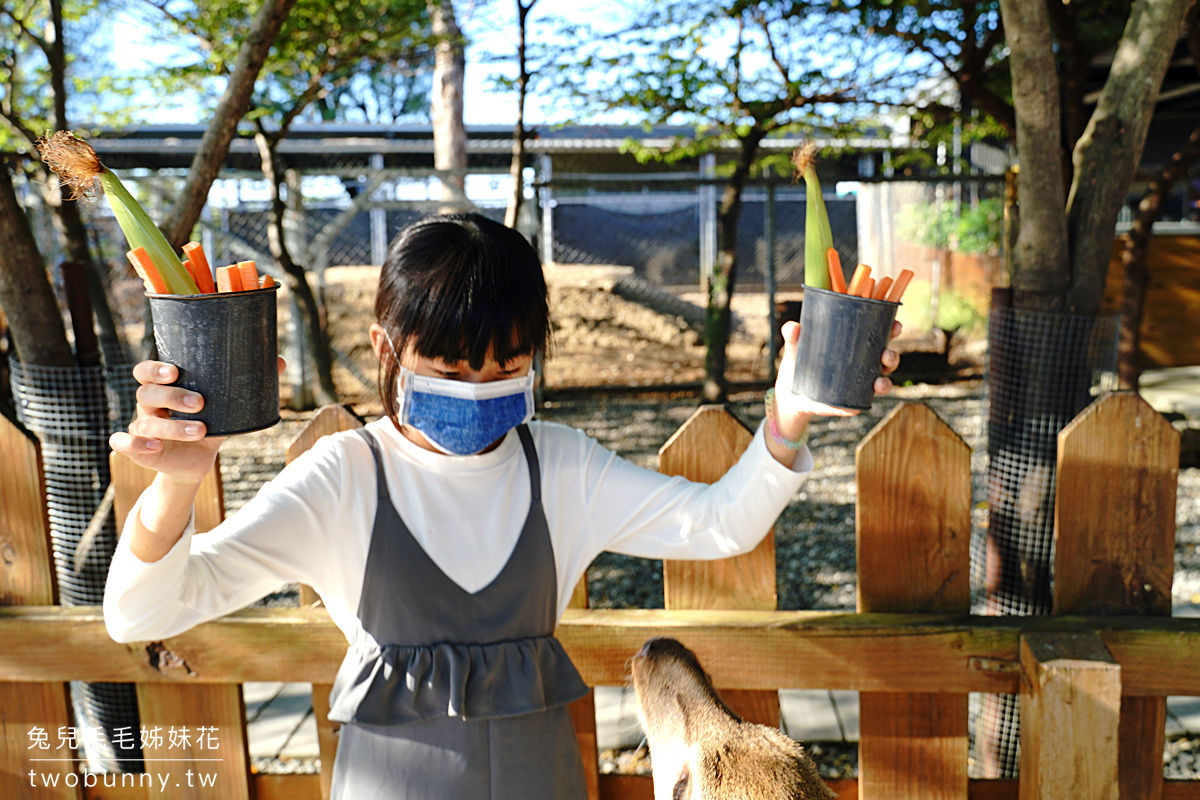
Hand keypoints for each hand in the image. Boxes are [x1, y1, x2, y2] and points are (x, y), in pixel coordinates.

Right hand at [109, 357, 285, 484]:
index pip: (146, 371)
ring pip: (145, 423)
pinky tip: (155, 447)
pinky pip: (123, 443)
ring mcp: (141, 427)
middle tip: (201, 403)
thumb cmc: (211, 424)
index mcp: (165, 389)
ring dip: (172, 427)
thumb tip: (281, 361)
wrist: (197, 461)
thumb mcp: (228, 409)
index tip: (175, 371)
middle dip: (172, 397)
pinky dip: (134, 444)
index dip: (155, 369)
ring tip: (200, 430)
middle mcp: (149, 406)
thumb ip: (248, 387)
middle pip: (147, 394)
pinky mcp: (138, 450)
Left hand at [772, 320, 901, 430]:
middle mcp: (861, 365)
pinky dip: (870, 396)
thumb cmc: (798, 365)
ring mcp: (858, 384)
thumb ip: (794, 336)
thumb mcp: (796, 348)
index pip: (878, 336)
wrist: (790, 396)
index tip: (896, 324)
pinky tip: (870, 392)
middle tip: (885, 354)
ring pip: (882, 380)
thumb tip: (793, 327)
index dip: (891, 330)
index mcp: (854, 347)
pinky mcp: (851, 401)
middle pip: (886, 359)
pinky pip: (866, 400)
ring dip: (886, 379)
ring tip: (879, 378)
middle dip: (892, 356)